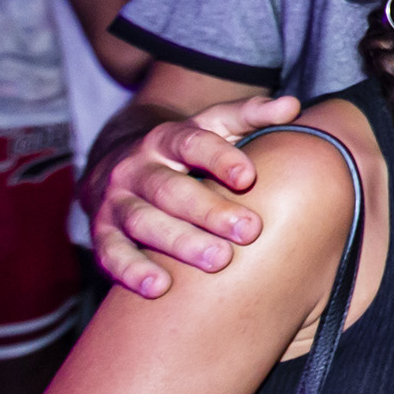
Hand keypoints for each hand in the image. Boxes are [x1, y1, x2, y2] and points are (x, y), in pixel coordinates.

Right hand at [83, 95, 303, 297]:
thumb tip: (291, 105)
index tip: (249, 177)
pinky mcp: (103, 234)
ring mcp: (117, 202)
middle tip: (248, 231)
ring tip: (217, 260)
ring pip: (143, 221)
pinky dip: (132, 271)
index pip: (192, 142)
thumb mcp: (213, 126)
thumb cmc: (184, 152)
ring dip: (180, 242)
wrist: (119, 166)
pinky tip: (159, 287)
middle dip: (209, 211)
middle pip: (170, 189)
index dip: (219, 158)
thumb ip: (251, 116)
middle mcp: (137, 168)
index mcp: (167, 139)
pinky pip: (112, 253)